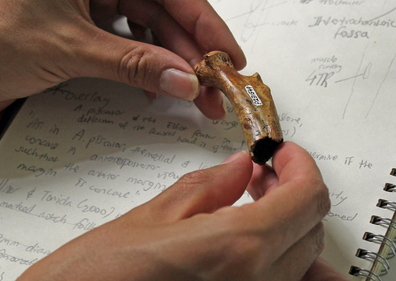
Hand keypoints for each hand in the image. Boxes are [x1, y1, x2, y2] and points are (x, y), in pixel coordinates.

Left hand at [0, 0, 244, 118]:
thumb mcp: (70, 48)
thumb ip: (132, 63)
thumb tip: (183, 80)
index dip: (206, 26)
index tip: (229, 58)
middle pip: (165, 14)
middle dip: (192, 56)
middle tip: (214, 91)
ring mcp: (95, 0)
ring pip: (151, 30)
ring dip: (173, 65)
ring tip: (192, 97)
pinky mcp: (88, 21)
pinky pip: (129, 41)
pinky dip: (145, 67)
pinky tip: (156, 88)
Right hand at [17, 142, 347, 280]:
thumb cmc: (91, 280)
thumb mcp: (149, 220)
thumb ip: (206, 189)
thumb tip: (238, 168)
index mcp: (238, 249)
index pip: (307, 199)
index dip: (301, 167)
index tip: (282, 154)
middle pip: (311, 229)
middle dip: (294, 192)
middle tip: (262, 175)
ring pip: (302, 261)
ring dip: (291, 225)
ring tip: (257, 205)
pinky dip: (285, 261)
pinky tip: (265, 246)